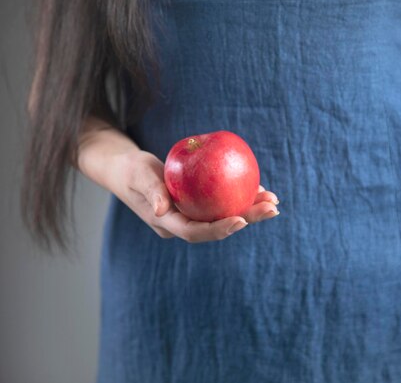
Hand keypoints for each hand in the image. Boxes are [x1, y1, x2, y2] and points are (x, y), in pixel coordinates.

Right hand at [110, 149, 279, 242]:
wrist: (126, 170)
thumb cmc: (131, 170)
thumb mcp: (138, 175)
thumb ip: (151, 191)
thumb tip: (160, 211)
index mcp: (168, 224)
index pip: (197, 232)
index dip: (220, 229)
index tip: (242, 219)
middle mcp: (184, 224)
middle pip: (218, 227)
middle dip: (248, 219)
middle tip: (273, 208)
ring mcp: (192, 216)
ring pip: (224, 216)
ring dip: (250, 210)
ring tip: (273, 200)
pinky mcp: (198, 206)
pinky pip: (223, 204)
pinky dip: (240, 196)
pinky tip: (259, 188)